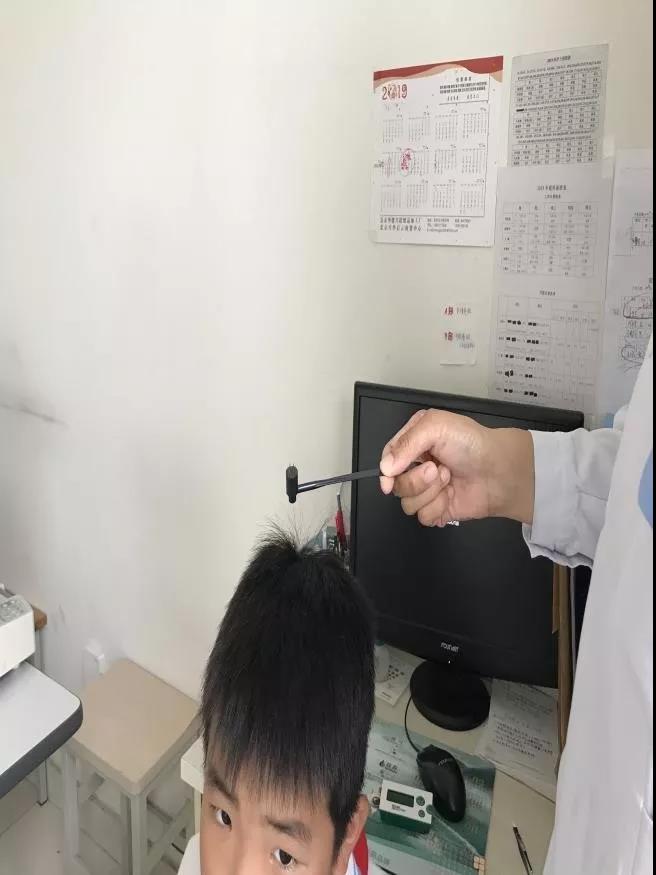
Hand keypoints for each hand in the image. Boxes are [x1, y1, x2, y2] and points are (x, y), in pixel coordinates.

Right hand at [379, 409, 534, 526]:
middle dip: (416, 480)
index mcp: (415, 442)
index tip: (391, 477)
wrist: (501, 470)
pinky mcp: (438, 508)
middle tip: (438, 470)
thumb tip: (385, 468)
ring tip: (449, 479)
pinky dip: (437, 508)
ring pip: (407, 503)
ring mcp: (428, 490)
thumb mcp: (436, 426)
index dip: (387, 470)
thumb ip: (406, 443)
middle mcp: (418, 466)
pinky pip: (422, 517)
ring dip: (429, 493)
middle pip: (395, 484)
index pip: (387, 459)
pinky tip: (450, 496)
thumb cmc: (473, 443)